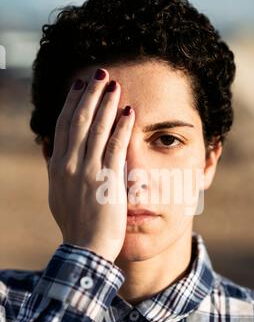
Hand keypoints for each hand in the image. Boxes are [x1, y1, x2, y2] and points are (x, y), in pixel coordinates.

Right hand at [47, 68, 134, 261]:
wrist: (85, 248)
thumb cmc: (77, 224)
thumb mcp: (60, 195)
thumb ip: (60, 171)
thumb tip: (57, 152)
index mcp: (58, 167)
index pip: (64, 126)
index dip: (72, 103)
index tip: (79, 85)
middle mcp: (69, 165)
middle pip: (79, 120)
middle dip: (90, 94)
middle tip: (99, 73)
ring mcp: (87, 172)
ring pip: (96, 129)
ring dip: (106, 103)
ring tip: (114, 84)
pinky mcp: (107, 180)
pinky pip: (115, 147)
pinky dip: (121, 127)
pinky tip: (128, 112)